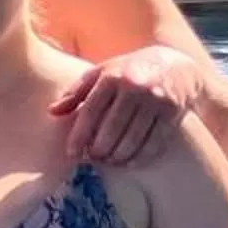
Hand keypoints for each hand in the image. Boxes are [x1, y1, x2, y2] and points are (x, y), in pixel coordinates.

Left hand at [50, 44, 196, 166]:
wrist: (176, 64)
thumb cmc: (129, 71)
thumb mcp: (101, 73)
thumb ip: (76, 92)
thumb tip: (52, 111)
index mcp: (112, 77)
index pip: (90, 111)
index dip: (79, 135)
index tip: (71, 153)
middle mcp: (135, 87)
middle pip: (111, 129)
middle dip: (98, 149)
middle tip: (92, 158)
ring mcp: (156, 100)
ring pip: (132, 139)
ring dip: (117, 157)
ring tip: (108, 161)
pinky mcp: (173, 113)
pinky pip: (154, 143)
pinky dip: (139, 158)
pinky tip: (128, 163)